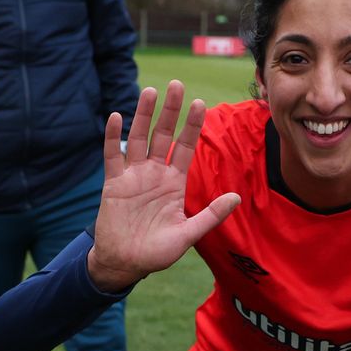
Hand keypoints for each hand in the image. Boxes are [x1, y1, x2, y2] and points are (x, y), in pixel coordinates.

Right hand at [90, 80, 240, 292]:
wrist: (124, 265)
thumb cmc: (157, 252)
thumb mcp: (188, 234)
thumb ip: (211, 215)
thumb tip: (237, 198)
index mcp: (174, 183)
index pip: (185, 147)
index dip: (192, 126)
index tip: (200, 103)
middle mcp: (154, 174)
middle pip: (163, 135)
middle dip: (170, 111)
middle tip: (177, 85)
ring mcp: (133, 176)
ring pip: (138, 138)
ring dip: (143, 115)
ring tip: (151, 91)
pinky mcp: (113, 183)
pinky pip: (112, 155)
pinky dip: (112, 136)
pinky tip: (116, 116)